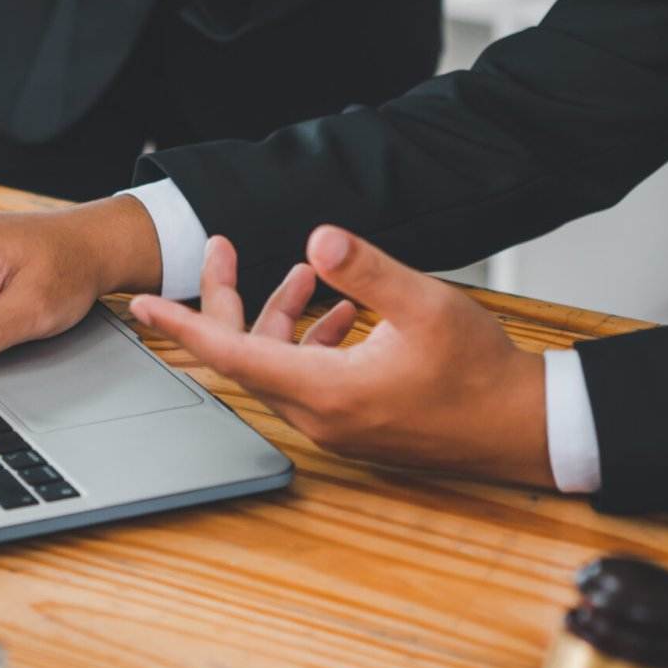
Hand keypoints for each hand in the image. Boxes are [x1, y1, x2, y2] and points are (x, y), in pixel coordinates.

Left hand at [127, 228, 553, 487]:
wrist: (525, 428)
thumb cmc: (481, 372)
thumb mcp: (425, 304)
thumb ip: (367, 269)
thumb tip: (317, 239)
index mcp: (326, 391)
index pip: (232, 355)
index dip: (184, 324)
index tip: (143, 305)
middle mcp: (321, 416)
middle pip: (248, 356)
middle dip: (232, 300)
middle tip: (225, 250)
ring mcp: (337, 426)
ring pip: (280, 367)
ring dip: (282, 318)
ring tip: (309, 275)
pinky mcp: (356, 425)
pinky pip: (309, 380)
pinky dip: (311, 343)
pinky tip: (345, 311)